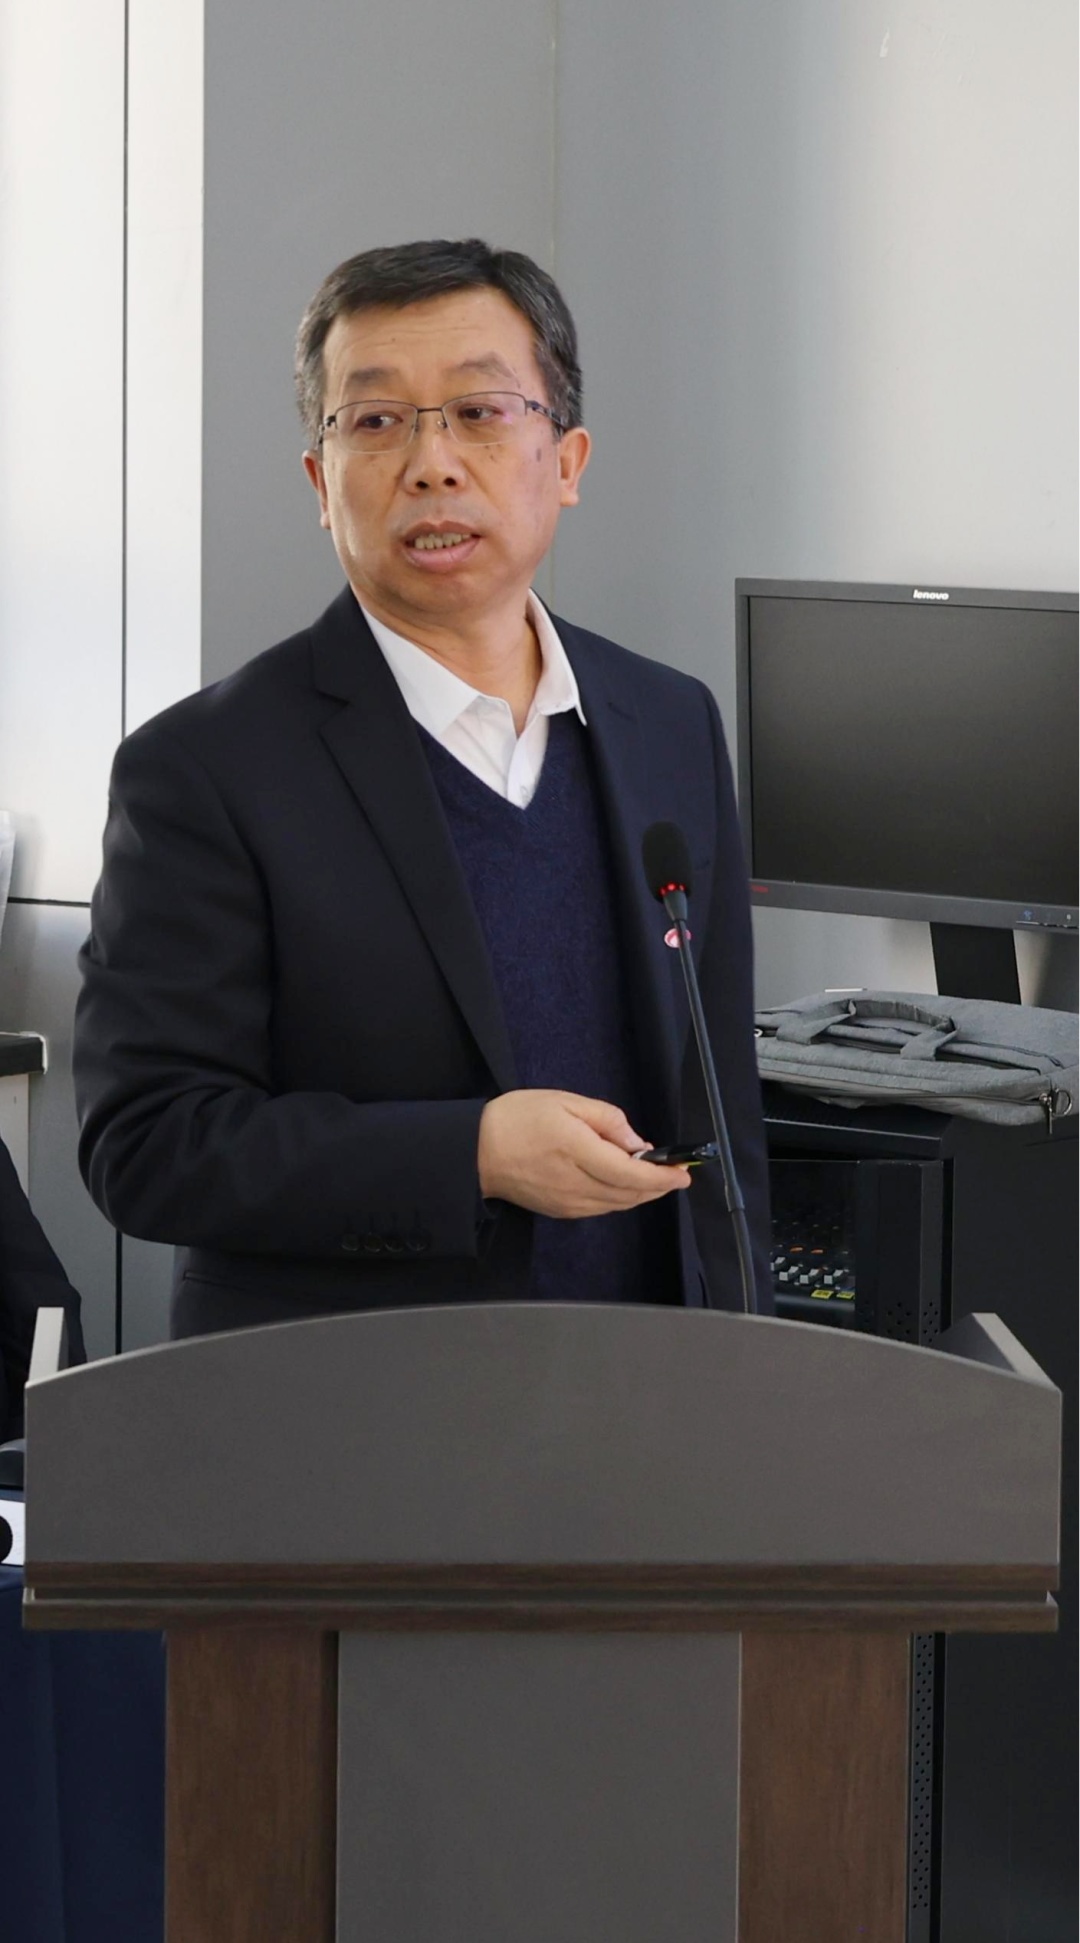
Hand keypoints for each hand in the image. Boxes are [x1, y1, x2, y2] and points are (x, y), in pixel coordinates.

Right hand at [477, 1089, 691, 1217]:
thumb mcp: (565, 1102)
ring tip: (653, 1176)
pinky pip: (602, 1208)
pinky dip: (620, 1198)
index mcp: (578, 1151)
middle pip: (631, 1194)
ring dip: (641, 1193)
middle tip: (675, 1173)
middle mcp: (577, 1184)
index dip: (662, 1176)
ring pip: (619, 1204)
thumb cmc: (518, 1119)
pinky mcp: (562, 1212)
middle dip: (658, 1186)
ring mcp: (569, 1203)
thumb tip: (636, 1142)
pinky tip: (623, 1183)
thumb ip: (606, 1120)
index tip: (683, 1172)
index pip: (631, 1172)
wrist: (476, 1152)